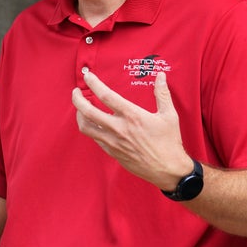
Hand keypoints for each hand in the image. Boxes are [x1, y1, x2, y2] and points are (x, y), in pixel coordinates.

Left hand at [71, 71, 191, 189]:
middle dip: (77, 99)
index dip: (94, 84)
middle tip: (76, 91)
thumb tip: (162, 75)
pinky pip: (95, 138)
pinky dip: (90, 128)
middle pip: (88, 112)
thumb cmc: (170, 142)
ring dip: (79, 115)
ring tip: (80, 107)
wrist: (168, 170)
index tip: (88, 76)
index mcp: (132, 116)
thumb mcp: (169, 115)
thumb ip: (162, 93)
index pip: (106, 96)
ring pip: (86, 127)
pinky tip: (93, 123)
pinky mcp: (112, 152)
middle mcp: (119, 128)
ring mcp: (113, 142)